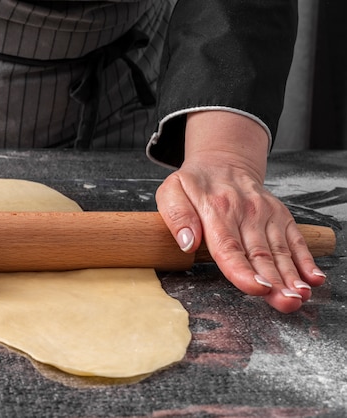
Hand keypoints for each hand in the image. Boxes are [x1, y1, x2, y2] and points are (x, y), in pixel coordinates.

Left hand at [156, 111, 325, 311]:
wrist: (222, 162)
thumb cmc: (194, 183)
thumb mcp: (172, 191)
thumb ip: (177, 217)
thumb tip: (187, 244)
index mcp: (216, 210)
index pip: (229, 247)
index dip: (243, 271)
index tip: (257, 288)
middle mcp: (245, 212)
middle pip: (260, 254)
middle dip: (275, 282)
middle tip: (286, 302)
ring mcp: (265, 214)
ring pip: (280, 251)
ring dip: (292, 276)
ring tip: (299, 297)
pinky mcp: (279, 215)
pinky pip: (294, 239)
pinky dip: (306, 259)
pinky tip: (312, 278)